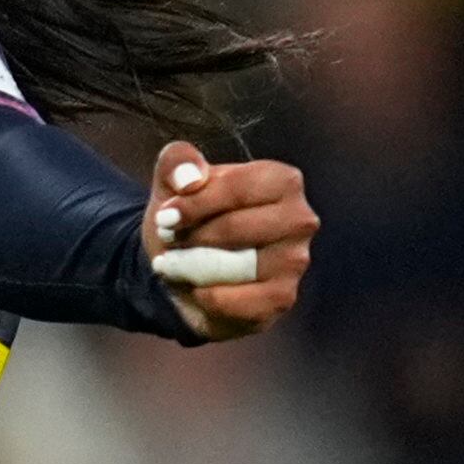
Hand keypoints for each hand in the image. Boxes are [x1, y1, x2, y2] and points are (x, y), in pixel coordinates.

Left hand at [141, 143, 316, 340]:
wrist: (184, 267)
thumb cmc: (189, 218)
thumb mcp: (172, 182)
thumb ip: (176, 162)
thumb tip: (190, 178)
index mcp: (281, 181)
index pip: (238, 188)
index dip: (193, 204)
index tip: (164, 216)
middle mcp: (300, 219)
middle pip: (234, 228)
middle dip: (190, 237)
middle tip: (171, 240)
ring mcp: (296, 261)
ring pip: (235, 267)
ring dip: (193, 268)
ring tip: (178, 264)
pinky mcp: (283, 297)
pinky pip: (238, 301)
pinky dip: (207, 297)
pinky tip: (198, 290)